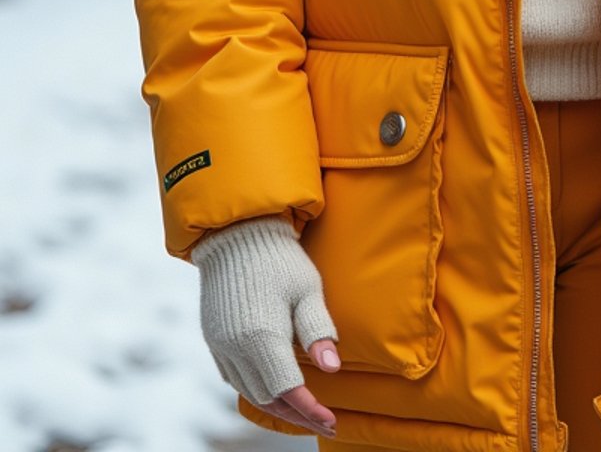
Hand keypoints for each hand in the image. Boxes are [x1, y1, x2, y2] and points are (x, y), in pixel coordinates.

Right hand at [192, 216, 340, 437]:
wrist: (236, 233)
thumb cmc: (279, 257)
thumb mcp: (307, 288)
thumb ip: (318, 330)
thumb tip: (331, 369)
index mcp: (261, 336)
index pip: (289, 390)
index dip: (311, 411)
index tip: (332, 421)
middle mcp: (235, 347)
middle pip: (268, 398)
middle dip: (296, 413)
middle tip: (324, 418)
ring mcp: (220, 345)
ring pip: (249, 393)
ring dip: (276, 405)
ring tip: (304, 409)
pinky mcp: (213, 340)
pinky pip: (234, 378)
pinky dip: (256, 389)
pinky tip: (275, 387)